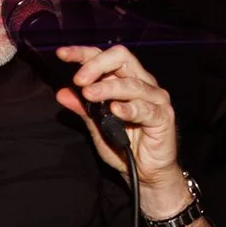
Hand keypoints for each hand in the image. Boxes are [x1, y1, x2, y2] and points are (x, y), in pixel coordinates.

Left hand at [54, 43, 179, 181]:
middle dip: (96, 65)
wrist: (147, 173)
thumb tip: (62, 93)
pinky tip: (116, 110)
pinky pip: (145, 109)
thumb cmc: (125, 147)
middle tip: (79, 80)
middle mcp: (142, 83)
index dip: (83, 53)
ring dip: (107, 88)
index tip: (62, 55)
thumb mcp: (97, 127)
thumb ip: (83, 108)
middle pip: (122, 58)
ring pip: (132, 83)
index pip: (104, 57)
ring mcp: (155, 99)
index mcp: (125, 80)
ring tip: (89, 95)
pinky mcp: (163, 117)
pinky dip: (129, 109)